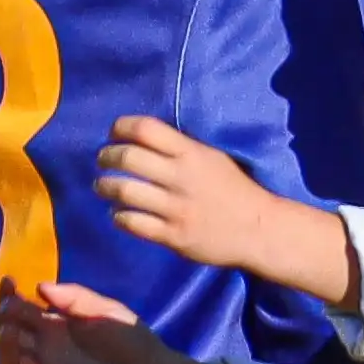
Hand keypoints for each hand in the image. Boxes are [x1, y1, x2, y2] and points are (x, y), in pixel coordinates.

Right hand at [0, 281, 262, 363]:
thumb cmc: (130, 339)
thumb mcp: (106, 310)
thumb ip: (75, 298)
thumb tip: (40, 286)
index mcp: (53, 324)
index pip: (20, 309)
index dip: (8, 297)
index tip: (8, 283)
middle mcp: (45, 347)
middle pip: (8, 333)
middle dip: (1, 320)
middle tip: (8, 308)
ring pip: (12, 361)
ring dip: (5, 347)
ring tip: (12, 332)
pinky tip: (29, 363)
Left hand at [99, 115, 354, 301]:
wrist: (260, 229)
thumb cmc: (235, 190)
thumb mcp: (213, 158)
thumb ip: (181, 149)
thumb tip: (141, 139)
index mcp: (193, 153)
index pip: (146, 129)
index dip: (121, 127)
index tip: (114, 133)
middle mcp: (182, 178)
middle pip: (128, 157)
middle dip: (106, 156)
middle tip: (103, 160)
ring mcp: (176, 208)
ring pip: (124, 191)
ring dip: (105, 186)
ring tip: (103, 187)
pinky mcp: (173, 236)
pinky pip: (132, 223)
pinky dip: (119, 216)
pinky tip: (119, 213)